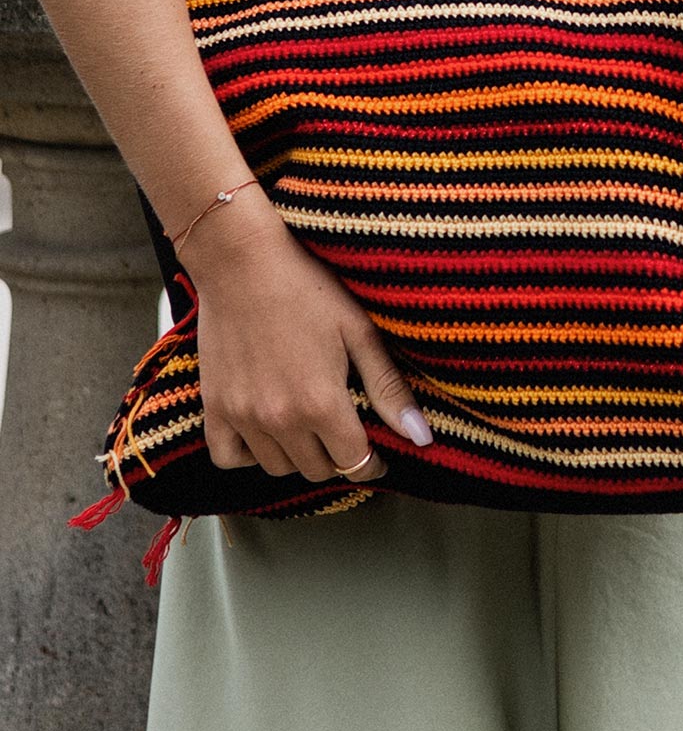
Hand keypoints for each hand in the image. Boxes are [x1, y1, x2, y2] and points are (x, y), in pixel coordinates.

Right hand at [187, 205, 433, 483]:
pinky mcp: (213, 406)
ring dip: (298, 456)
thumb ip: (389, 388)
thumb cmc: (307, 286)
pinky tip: (267, 431)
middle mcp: (279, 419)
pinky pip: (227, 457)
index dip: (371, 462)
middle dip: (338, 458)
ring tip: (310, 427)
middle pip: (317, 469)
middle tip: (345, 433)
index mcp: (321, 402)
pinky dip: (248, 454)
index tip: (377, 455)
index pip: (353, 462)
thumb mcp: (359, 331)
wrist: (242, 261)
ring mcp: (242, 416)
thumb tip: (421, 436)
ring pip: (277, 467)